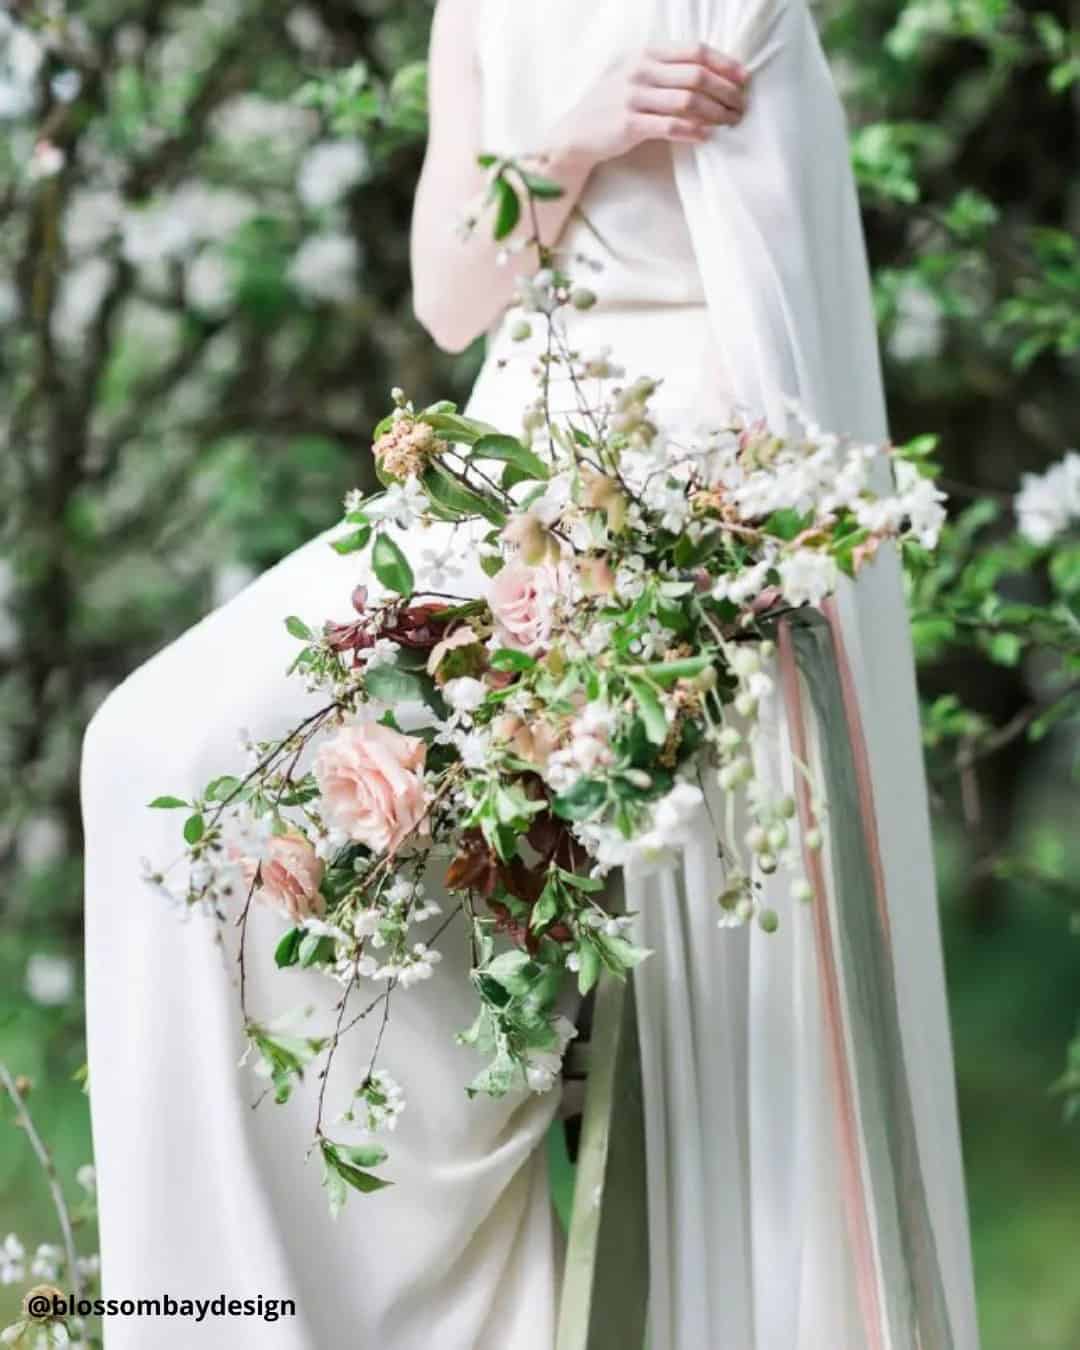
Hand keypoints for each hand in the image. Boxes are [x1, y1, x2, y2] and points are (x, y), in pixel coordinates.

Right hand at [548, 43, 748, 168]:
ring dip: (716, 112)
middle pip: (696, 75)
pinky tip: (707, 136)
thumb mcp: (634, 74)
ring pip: (688, 100)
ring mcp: (633, 96)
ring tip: (731, 122)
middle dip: (726, 91)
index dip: (724, 63)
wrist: (575, 133)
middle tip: (742, 106)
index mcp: (646, 53)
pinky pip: (670, 126)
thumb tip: (709, 75)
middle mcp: (640, 70)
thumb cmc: (611, 105)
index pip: (695, 51)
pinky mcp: (629, 124)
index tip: (744, 78)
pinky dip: (693, 131)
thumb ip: (665, 70)